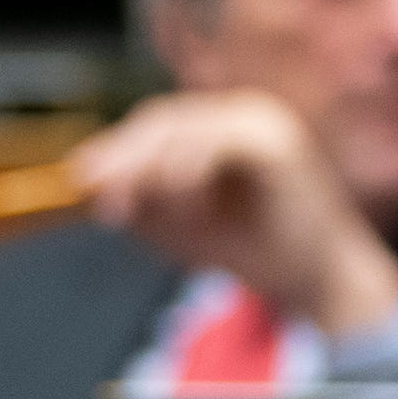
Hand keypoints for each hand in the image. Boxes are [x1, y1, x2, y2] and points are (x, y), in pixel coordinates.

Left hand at [75, 91, 397, 341]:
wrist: (315, 283)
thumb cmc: (254, 253)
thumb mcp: (180, 227)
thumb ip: (141, 202)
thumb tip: (91, 184)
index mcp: (220, 128)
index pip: (156, 126)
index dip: (116, 149)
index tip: (82, 179)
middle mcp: (242, 115)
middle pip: (165, 120)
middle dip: (124, 158)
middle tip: (98, 193)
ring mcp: (262, 123)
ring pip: (186, 128)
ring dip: (149, 168)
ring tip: (129, 208)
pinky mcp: (277, 142)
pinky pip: (219, 142)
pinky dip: (190, 167)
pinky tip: (178, 199)